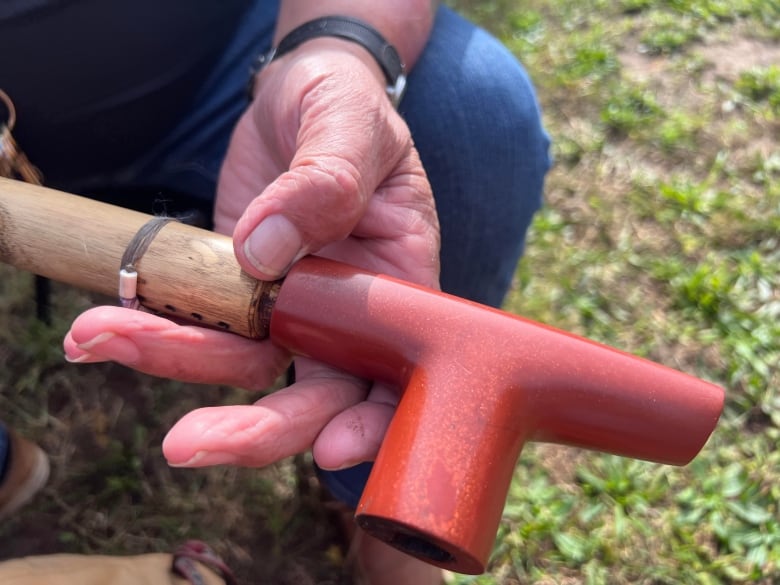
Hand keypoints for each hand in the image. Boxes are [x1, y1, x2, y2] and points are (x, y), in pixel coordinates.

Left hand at [64, 41, 439, 471]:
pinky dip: (154, 331)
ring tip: (98, 337)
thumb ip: (326, 180)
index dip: (373, 421)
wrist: (299, 95)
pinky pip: (201, 327)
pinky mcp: (240, 295)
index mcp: (398, 285)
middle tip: (186, 445)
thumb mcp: (352, 124)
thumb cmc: (347, 106)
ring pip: (244, 368)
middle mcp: (347, 314)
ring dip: (174, 364)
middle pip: (315, 398)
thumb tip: (265, 253)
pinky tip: (106, 324)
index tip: (333, 447)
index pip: (399, 374)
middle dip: (257, 432)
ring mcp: (291, 310)